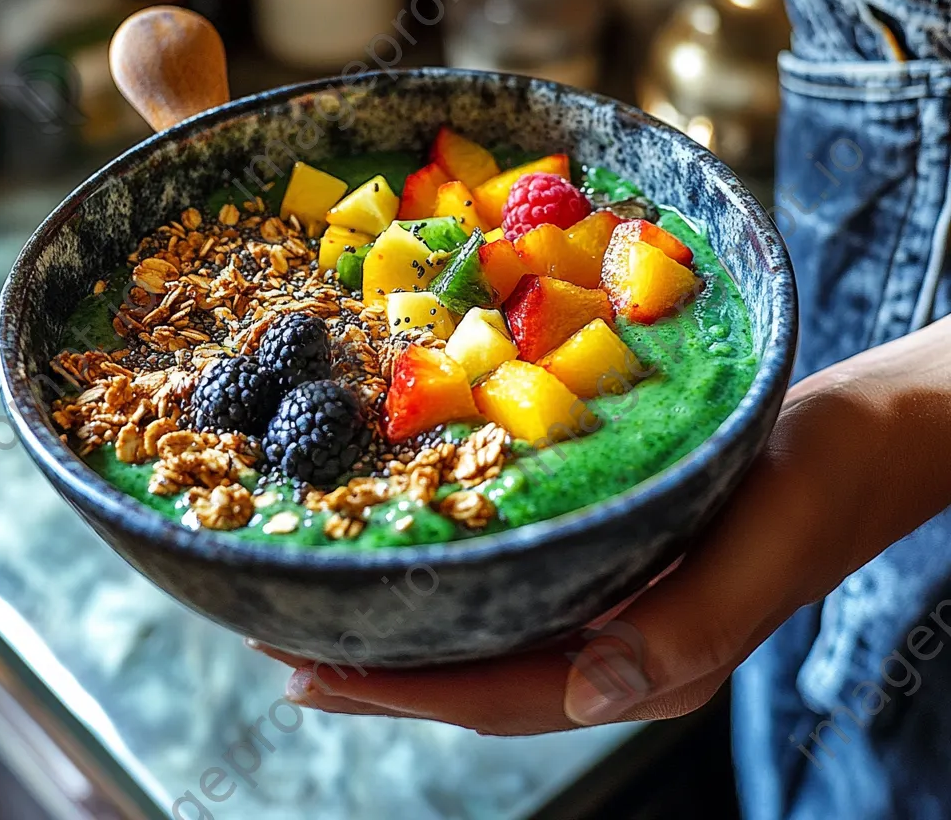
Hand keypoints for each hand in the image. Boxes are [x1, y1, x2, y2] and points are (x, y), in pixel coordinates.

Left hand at [252, 316, 950, 734]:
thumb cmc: (810, 488)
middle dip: (377, 668)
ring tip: (324, 614)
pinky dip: (454, 582)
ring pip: (487, 635)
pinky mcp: (612, 562)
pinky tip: (416, 557)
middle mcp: (615, 650)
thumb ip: (683, 631)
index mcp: (644, 665)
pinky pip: (514, 589)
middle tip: (282, 644)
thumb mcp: (757, 552)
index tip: (307, 667)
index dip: (399, 687)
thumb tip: (593, 688)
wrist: (852, 441)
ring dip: (406, 628)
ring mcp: (611, 608)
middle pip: (475, 674)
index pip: (498, 692)